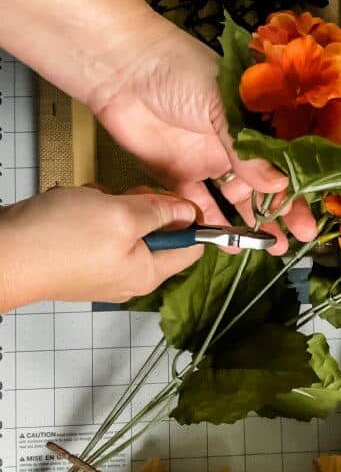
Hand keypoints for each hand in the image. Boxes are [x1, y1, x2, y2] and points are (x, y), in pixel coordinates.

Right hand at [0, 186, 203, 310]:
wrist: (4, 254)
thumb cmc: (57, 242)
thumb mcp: (122, 216)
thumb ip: (160, 213)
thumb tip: (187, 211)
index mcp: (148, 272)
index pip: (192, 247)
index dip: (190, 218)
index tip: (176, 197)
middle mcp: (128, 274)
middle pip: (157, 230)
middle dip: (141, 205)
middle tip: (122, 198)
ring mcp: (101, 265)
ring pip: (123, 221)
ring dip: (109, 203)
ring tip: (88, 204)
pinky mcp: (78, 255)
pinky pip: (96, 223)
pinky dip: (86, 208)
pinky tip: (70, 207)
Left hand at [91, 19, 316, 254]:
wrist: (122, 69)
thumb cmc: (180, 72)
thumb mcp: (221, 107)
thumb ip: (247, 150)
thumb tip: (279, 186)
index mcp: (252, 121)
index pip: (283, 161)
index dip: (297, 189)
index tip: (308, 217)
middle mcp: (234, 143)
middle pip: (264, 186)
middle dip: (279, 214)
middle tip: (291, 242)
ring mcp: (206, 160)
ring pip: (234, 199)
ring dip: (250, 223)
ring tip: (265, 248)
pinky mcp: (176, 174)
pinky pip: (197, 204)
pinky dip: (211, 224)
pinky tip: (225, 244)